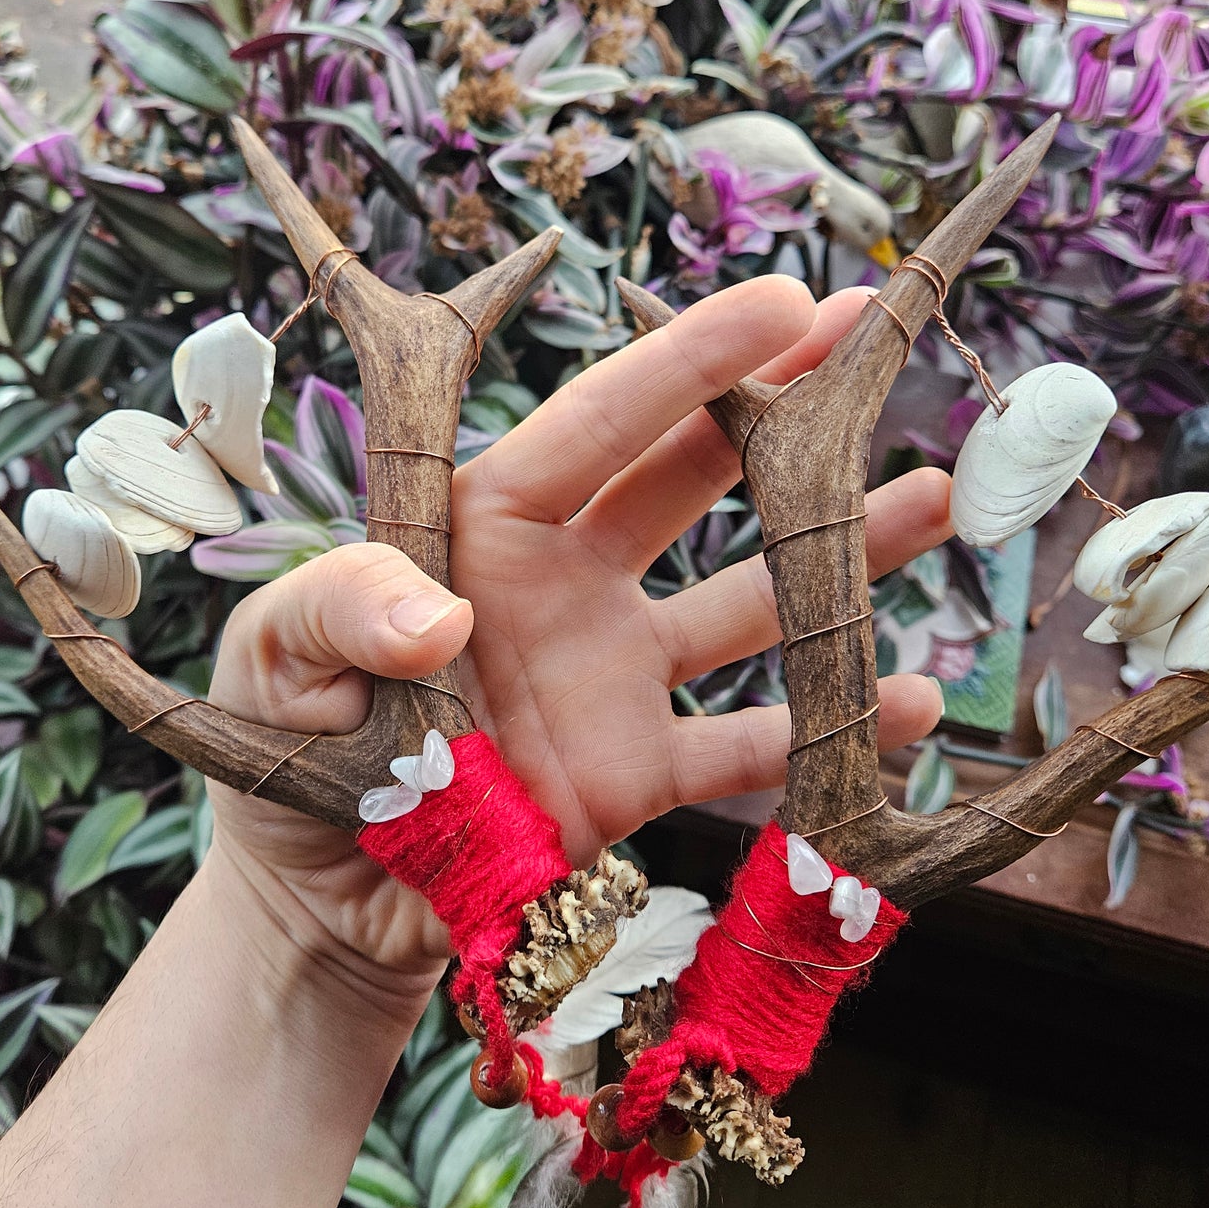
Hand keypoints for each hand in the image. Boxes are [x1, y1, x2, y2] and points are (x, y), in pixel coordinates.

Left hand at [206, 278, 949, 990]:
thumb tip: (438, 608)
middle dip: (781, 411)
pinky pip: (751, 746)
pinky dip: (830, 732)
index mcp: (480, 529)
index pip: (596, 425)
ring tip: (933, 498)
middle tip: (873, 344)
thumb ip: (336, 611)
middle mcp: (564, 583)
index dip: (688, 363)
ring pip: (748, 600)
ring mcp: (613, 676)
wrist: (320, 904)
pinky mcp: (641, 774)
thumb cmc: (282, 751)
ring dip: (839, 553)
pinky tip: (910, 706)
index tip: (783, 303)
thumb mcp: (275, 663)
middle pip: (691, 480)